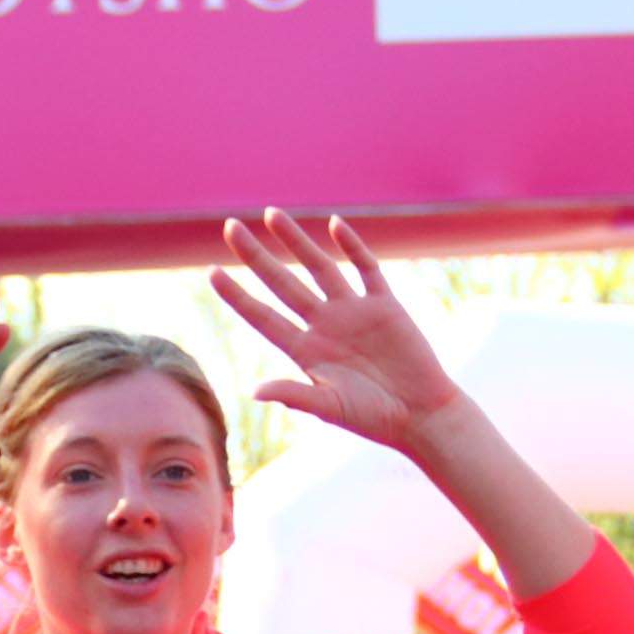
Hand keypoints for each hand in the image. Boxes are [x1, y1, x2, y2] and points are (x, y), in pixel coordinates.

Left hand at [213, 210, 466, 454]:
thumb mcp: (331, 409)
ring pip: (319, 267)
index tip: (212, 274)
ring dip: (296, 241)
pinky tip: (334, 225)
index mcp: (305, 351)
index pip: (263, 316)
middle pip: (282, 283)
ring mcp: (353, 312)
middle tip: (230, 227)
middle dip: (256, 256)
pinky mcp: (385, 305)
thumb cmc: (374, 418)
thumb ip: (296, 396)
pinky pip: (366, 268)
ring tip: (271, 214)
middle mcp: (324, 325)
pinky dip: (352, 246)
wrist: (421, 414)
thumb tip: (254, 391)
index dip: (237, 296)